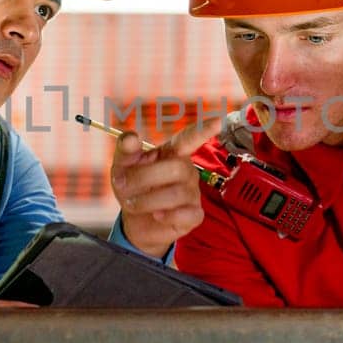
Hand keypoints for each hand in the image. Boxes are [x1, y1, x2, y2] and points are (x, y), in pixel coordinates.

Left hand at [111, 117, 221, 258]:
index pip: (190, 138)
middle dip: (144, 178)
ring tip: (132, 204)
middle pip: (176, 168)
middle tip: (122, 185)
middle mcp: (186, 170)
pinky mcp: (193, 215)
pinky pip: (187, 215)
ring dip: (147, 200)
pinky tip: (156, 215)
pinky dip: (167, 216)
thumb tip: (131, 137)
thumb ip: (125, 150)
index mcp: (172, 153)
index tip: (219, 121)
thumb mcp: (123, 166)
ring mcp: (192, 193)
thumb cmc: (133, 187)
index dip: (203, 130)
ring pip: (177, 194)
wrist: (134, 221)